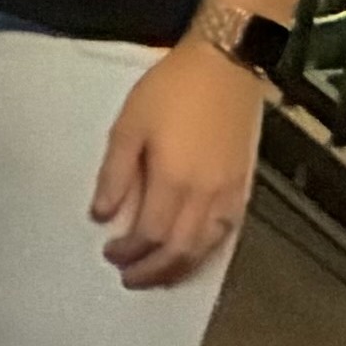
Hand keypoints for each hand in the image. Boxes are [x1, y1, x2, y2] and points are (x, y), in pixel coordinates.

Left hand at [91, 39, 264, 288]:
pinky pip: (225, 233)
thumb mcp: (128, 127)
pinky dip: (205, 252)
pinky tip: (191, 254)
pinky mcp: (244, 187)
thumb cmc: (169, 91)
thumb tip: (101, 215)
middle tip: (128, 278)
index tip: (110, 255)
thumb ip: (115, 175)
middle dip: (152, 270)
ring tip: (156, 275)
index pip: (151, 235)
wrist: (224, 67)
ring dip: (179, 267)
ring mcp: (230, 193)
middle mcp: (207, 195)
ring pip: (206, 248)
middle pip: (180, 250)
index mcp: (174, 180)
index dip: (130, 252)